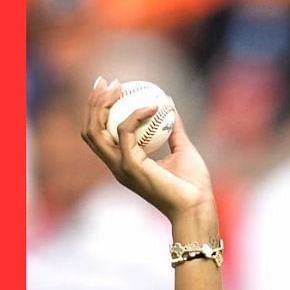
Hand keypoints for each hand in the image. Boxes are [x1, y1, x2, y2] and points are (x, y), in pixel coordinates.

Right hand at [80, 77, 216, 223]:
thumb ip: (174, 128)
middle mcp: (117, 165)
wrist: (199, 207)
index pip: (101, 134)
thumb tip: (169, 104)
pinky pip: (126, 133)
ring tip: (118, 87)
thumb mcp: (183, 149)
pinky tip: (152, 106)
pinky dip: (136, 115)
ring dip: (103, 106)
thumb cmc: (193, 185)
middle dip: (94, 103)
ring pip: (96, 132)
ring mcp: (121, 167)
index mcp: (125, 162)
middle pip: (91, 130)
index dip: (99, 110)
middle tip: (108, 82)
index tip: (111, 88)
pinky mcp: (131, 167)